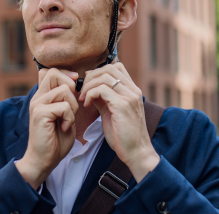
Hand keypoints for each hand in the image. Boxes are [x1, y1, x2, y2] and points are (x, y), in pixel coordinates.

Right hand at [16, 68, 78, 189]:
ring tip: (68, 119)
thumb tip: (75, 82)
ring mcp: (37, 104)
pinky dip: (70, 117)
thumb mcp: (64, 115)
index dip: (66, 75)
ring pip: (64, 90)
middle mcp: (38, 97)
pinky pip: (63, 106)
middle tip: (72, 105)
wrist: (43, 160)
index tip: (74, 88)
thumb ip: (67, 100)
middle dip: (70, 86)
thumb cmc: (56, 140)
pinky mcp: (40, 114)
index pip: (51, 71)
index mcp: (42, 96)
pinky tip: (65, 127)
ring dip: (73, 105)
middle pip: (54, 73)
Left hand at [79, 63, 159, 182]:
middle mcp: (133, 90)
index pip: (117, 67)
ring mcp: (129, 97)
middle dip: (91, 77)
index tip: (88, 84)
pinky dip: (90, 94)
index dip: (99, 71)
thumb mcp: (112, 112)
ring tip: (83, 99)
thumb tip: (90, 89)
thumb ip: (103, 99)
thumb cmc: (123, 135)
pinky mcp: (122, 105)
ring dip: (89, 86)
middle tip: (82, 91)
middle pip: (109, 68)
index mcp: (132, 90)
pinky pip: (102, 89)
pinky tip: (87, 105)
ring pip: (105, 77)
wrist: (136, 152)